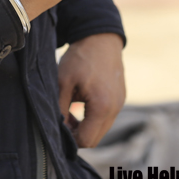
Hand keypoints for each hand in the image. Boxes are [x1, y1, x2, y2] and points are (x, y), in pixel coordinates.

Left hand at [57, 32, 125, 147]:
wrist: (100, 38)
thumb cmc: (80, 58)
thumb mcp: (63, 82)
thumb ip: (60, 108)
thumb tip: (58, 128)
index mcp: (102, 107)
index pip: (86, 140)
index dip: (70, 139)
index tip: (59, 126)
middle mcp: (115, 109)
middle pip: (95, 139)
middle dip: (78, 134)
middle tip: (64, 118)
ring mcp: (120, 104)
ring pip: (102, 129)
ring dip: (86, 126)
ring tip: (71, 110)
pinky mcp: (120, 98)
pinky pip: (107, 117)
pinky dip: (94, 117)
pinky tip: (82, 102)